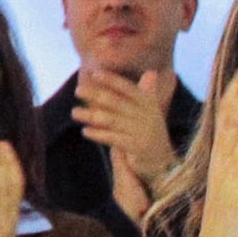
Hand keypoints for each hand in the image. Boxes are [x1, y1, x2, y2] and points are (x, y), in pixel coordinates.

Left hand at [68, 68, 181, 205]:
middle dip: (96, 95)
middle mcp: (148, 116)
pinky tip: (85, 131)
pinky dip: (99, 134)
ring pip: (112, 120)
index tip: (94, 73)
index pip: (129, 89)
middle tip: (77, 90)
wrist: (163, 164)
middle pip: (117, 102)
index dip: (112, 80)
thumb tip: (151, 72)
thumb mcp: (150, 113)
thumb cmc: (150, 135)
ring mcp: (143, 132)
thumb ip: (145, 94)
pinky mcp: (138, 148)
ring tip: (74, 112)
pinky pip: (114, 138)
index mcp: (150, 104)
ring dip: (91, 115)